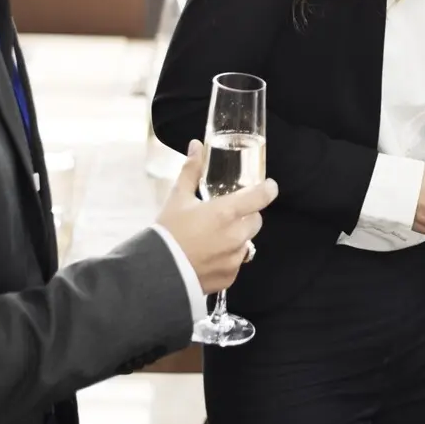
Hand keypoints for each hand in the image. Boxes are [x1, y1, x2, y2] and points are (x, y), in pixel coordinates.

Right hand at [156, 140, 277, 293]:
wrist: (156, 273)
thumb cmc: (167, 232)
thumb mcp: (178, 198)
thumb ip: (191, 171)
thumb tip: (196, 146)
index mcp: (226, 212)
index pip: (261, 196)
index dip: (268, 189)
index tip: (268, 186)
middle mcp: (235, 236)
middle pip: (255, 220)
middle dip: (247, 216)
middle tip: (228, 214)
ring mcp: (234, 259)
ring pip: (247, 242)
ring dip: (237, 238)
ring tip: (214, 237)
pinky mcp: (230, 277)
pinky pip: (237, 263)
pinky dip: (228, 258)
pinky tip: (209, 255)